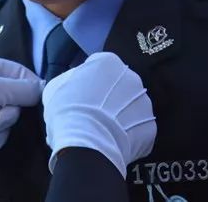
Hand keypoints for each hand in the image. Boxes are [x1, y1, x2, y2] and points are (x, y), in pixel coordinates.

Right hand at [43, 52, 155, 178]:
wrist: (86, 146)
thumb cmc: (67, 112)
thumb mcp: (56, 88)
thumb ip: (71, 79)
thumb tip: (77, 81)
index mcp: (108, 62)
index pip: (100, 65)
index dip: (90, 80)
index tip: (83, 94)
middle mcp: (132, 77)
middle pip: (120, 84)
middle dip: (110, 96)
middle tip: (95, 112)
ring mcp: (145, 103)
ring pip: (132, 106)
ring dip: (122, 115)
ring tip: (105, 131)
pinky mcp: (151, 128)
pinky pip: (138, 129)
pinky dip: (129, 136)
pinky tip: (114, 143)